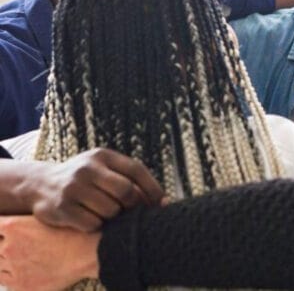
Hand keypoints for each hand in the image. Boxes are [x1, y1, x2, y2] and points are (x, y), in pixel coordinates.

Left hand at [0, 215, 98, 289]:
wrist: (90, 253)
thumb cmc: (74, 232)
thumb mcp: (47, 217)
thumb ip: (23, 222)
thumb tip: (9, 226)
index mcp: (14, 226)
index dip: (2, 229)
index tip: (7, 231)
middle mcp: (9, 247)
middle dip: (5, 244)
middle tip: (22, 244)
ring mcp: (14, 267)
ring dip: (6, 260)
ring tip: (26, 256)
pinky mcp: (21, 285)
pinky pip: (7, 280)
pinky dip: (12, 275)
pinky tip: (26, 269)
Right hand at [21, 148, 163, 230]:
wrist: (40, 184)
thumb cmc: (85, 179)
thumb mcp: (104, 168)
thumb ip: (131, 179)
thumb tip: (165, 202)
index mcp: (102, 156)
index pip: (136, 170)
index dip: (153, 189)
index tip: (161, 204)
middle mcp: (87, 168)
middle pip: (126, 192)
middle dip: (133, 206)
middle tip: (129, 212)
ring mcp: (72, 188)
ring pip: (110, 211)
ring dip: (113, 218)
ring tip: (105, 213)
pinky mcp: (61, 207)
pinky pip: (92, 224)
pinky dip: (96, 226)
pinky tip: (89, 219)